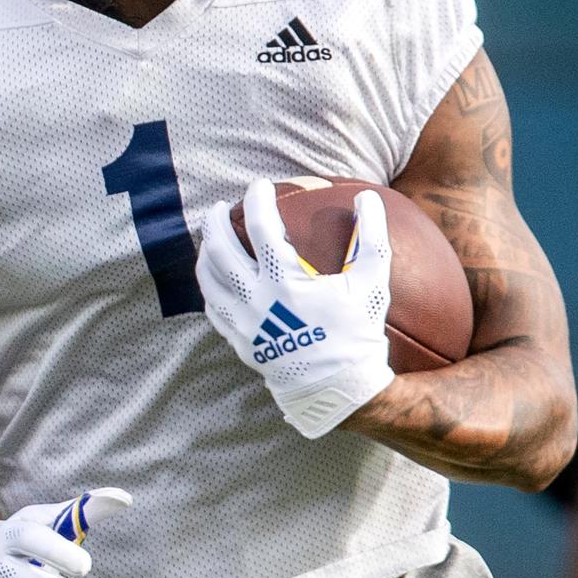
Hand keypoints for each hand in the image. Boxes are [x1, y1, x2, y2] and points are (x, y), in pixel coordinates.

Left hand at [196, 178, 393, 437]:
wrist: (339, 391)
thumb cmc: (357, 335)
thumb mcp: (372, 284)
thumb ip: (370, 238)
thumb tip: (368, 197)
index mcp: (284, 282)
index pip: (260, 227)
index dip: (257, 199)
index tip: (260, 186)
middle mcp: (256, 301)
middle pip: (219, 250)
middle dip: (215, 222)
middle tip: (220, 207)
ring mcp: (243, 324)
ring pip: (208, 280)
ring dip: (205, 252)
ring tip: (210, 237)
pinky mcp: (240, 342)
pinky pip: (213, 309)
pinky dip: (209, 287)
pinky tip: (215, 278)